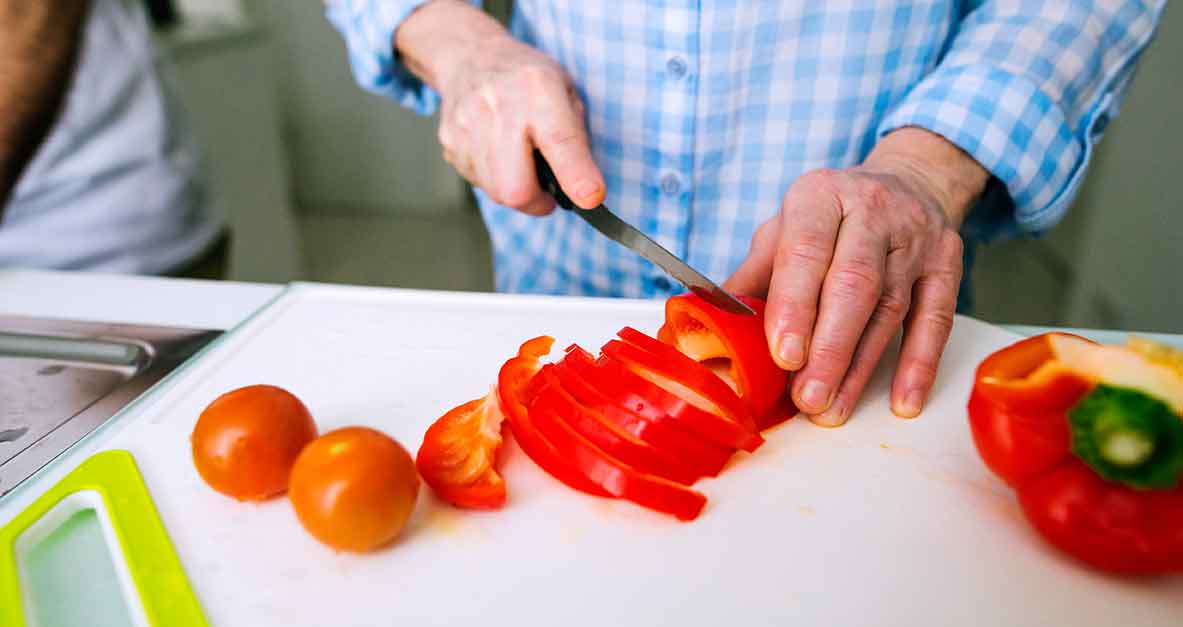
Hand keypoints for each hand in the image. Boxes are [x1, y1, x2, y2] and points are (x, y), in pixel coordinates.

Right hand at [395, 0, 604, 214]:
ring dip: (516, 191)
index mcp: (537, 88)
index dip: (576, 177)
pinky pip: (478, 183)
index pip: (559, 142)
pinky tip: (500, 156)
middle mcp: (498, 106)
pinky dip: (495, 180)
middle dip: (537, 202)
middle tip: (548, 193)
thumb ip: (577, 140)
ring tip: (522, 165)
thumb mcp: (566, 92)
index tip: (589, 199)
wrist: (471, 57)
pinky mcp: (449, 142)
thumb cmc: (526, 80)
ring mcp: (467, 125)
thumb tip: (586, 191)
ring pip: (496, 192)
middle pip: (515, 188)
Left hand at [726, 128, 989, 425]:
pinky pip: (936, 319)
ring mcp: (915, 238)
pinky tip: (902, 401)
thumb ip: (751, 277)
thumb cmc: (829, 218)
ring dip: (861, 367)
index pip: (806, 251)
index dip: (795, 306)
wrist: (907, 183)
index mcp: (820, 196)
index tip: (783, 355)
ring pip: (890, 308)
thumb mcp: (784, 229)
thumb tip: (709, 330)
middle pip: (853, 284)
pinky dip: (919, 364)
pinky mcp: (947, 265)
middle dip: (829, 348)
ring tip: (834, 409)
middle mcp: (871, 211)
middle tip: (808, 397)